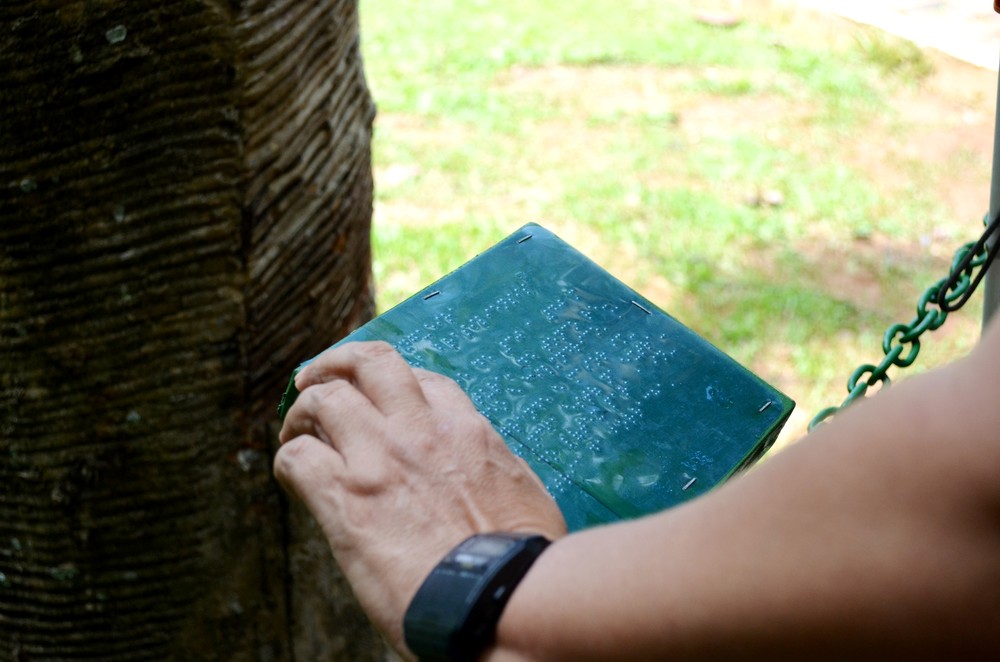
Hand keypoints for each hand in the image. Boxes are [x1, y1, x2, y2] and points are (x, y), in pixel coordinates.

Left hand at [274, 341, 566, 655]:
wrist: (500, 599)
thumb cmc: (521, 561)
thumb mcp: (524, 494)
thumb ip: (495, 469)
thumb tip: (488, 473)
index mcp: (467, 431)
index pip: (423, 380)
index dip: (391, 383)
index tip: (377, 399)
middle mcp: (421, 431)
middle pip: (370, 362)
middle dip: (336, 363)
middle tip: (317, 380)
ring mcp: (381, 459)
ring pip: (323, 398)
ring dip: (302, 411)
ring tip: (295, 432)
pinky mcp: (346, 498)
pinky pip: (297, 457)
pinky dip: (288, 462)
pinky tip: (293, 479)